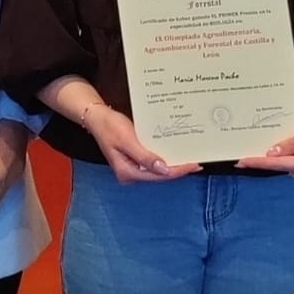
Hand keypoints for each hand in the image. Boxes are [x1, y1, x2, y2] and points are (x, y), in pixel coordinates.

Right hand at [81, 104, 195, 184]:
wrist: (97, 117)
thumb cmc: (109, 126)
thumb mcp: (127, 140)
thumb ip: (145, 157)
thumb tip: (163, 170)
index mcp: (127, 172)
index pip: (159, 176)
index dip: (177, 171)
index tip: (193, 165)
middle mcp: (130, 174)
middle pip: (160, 175)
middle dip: (178, 169)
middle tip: (196, 164)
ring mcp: (133, 168)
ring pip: (158, 170)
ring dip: (173, 164)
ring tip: (189, 159)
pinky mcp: (135, 161)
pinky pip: (154, 163)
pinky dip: (165, 158)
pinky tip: (175, 154)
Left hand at [237, 117, 293, 185]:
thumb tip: (273, 152)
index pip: (279, 164)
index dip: (259, 162)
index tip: (242, 162)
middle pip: (280, 166)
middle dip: (265, 157)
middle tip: (247, 152)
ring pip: (285, 166)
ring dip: (278, 156)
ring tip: (282, 143)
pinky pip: (291, 166)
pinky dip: (286, 158)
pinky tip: (288, 149)